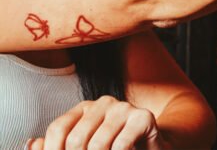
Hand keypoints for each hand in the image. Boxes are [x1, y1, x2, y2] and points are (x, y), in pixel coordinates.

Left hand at [28, 97, 166, 149]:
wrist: (152, 147)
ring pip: (98, 144)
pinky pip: (121, 144)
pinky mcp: (143, 116)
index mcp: (84, 109)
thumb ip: (58, 146)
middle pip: (76, 139)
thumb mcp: (85, 148)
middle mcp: (103, 103)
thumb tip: (31, 144)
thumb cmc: (115, 149)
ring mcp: (124, 107)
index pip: (58, 128)